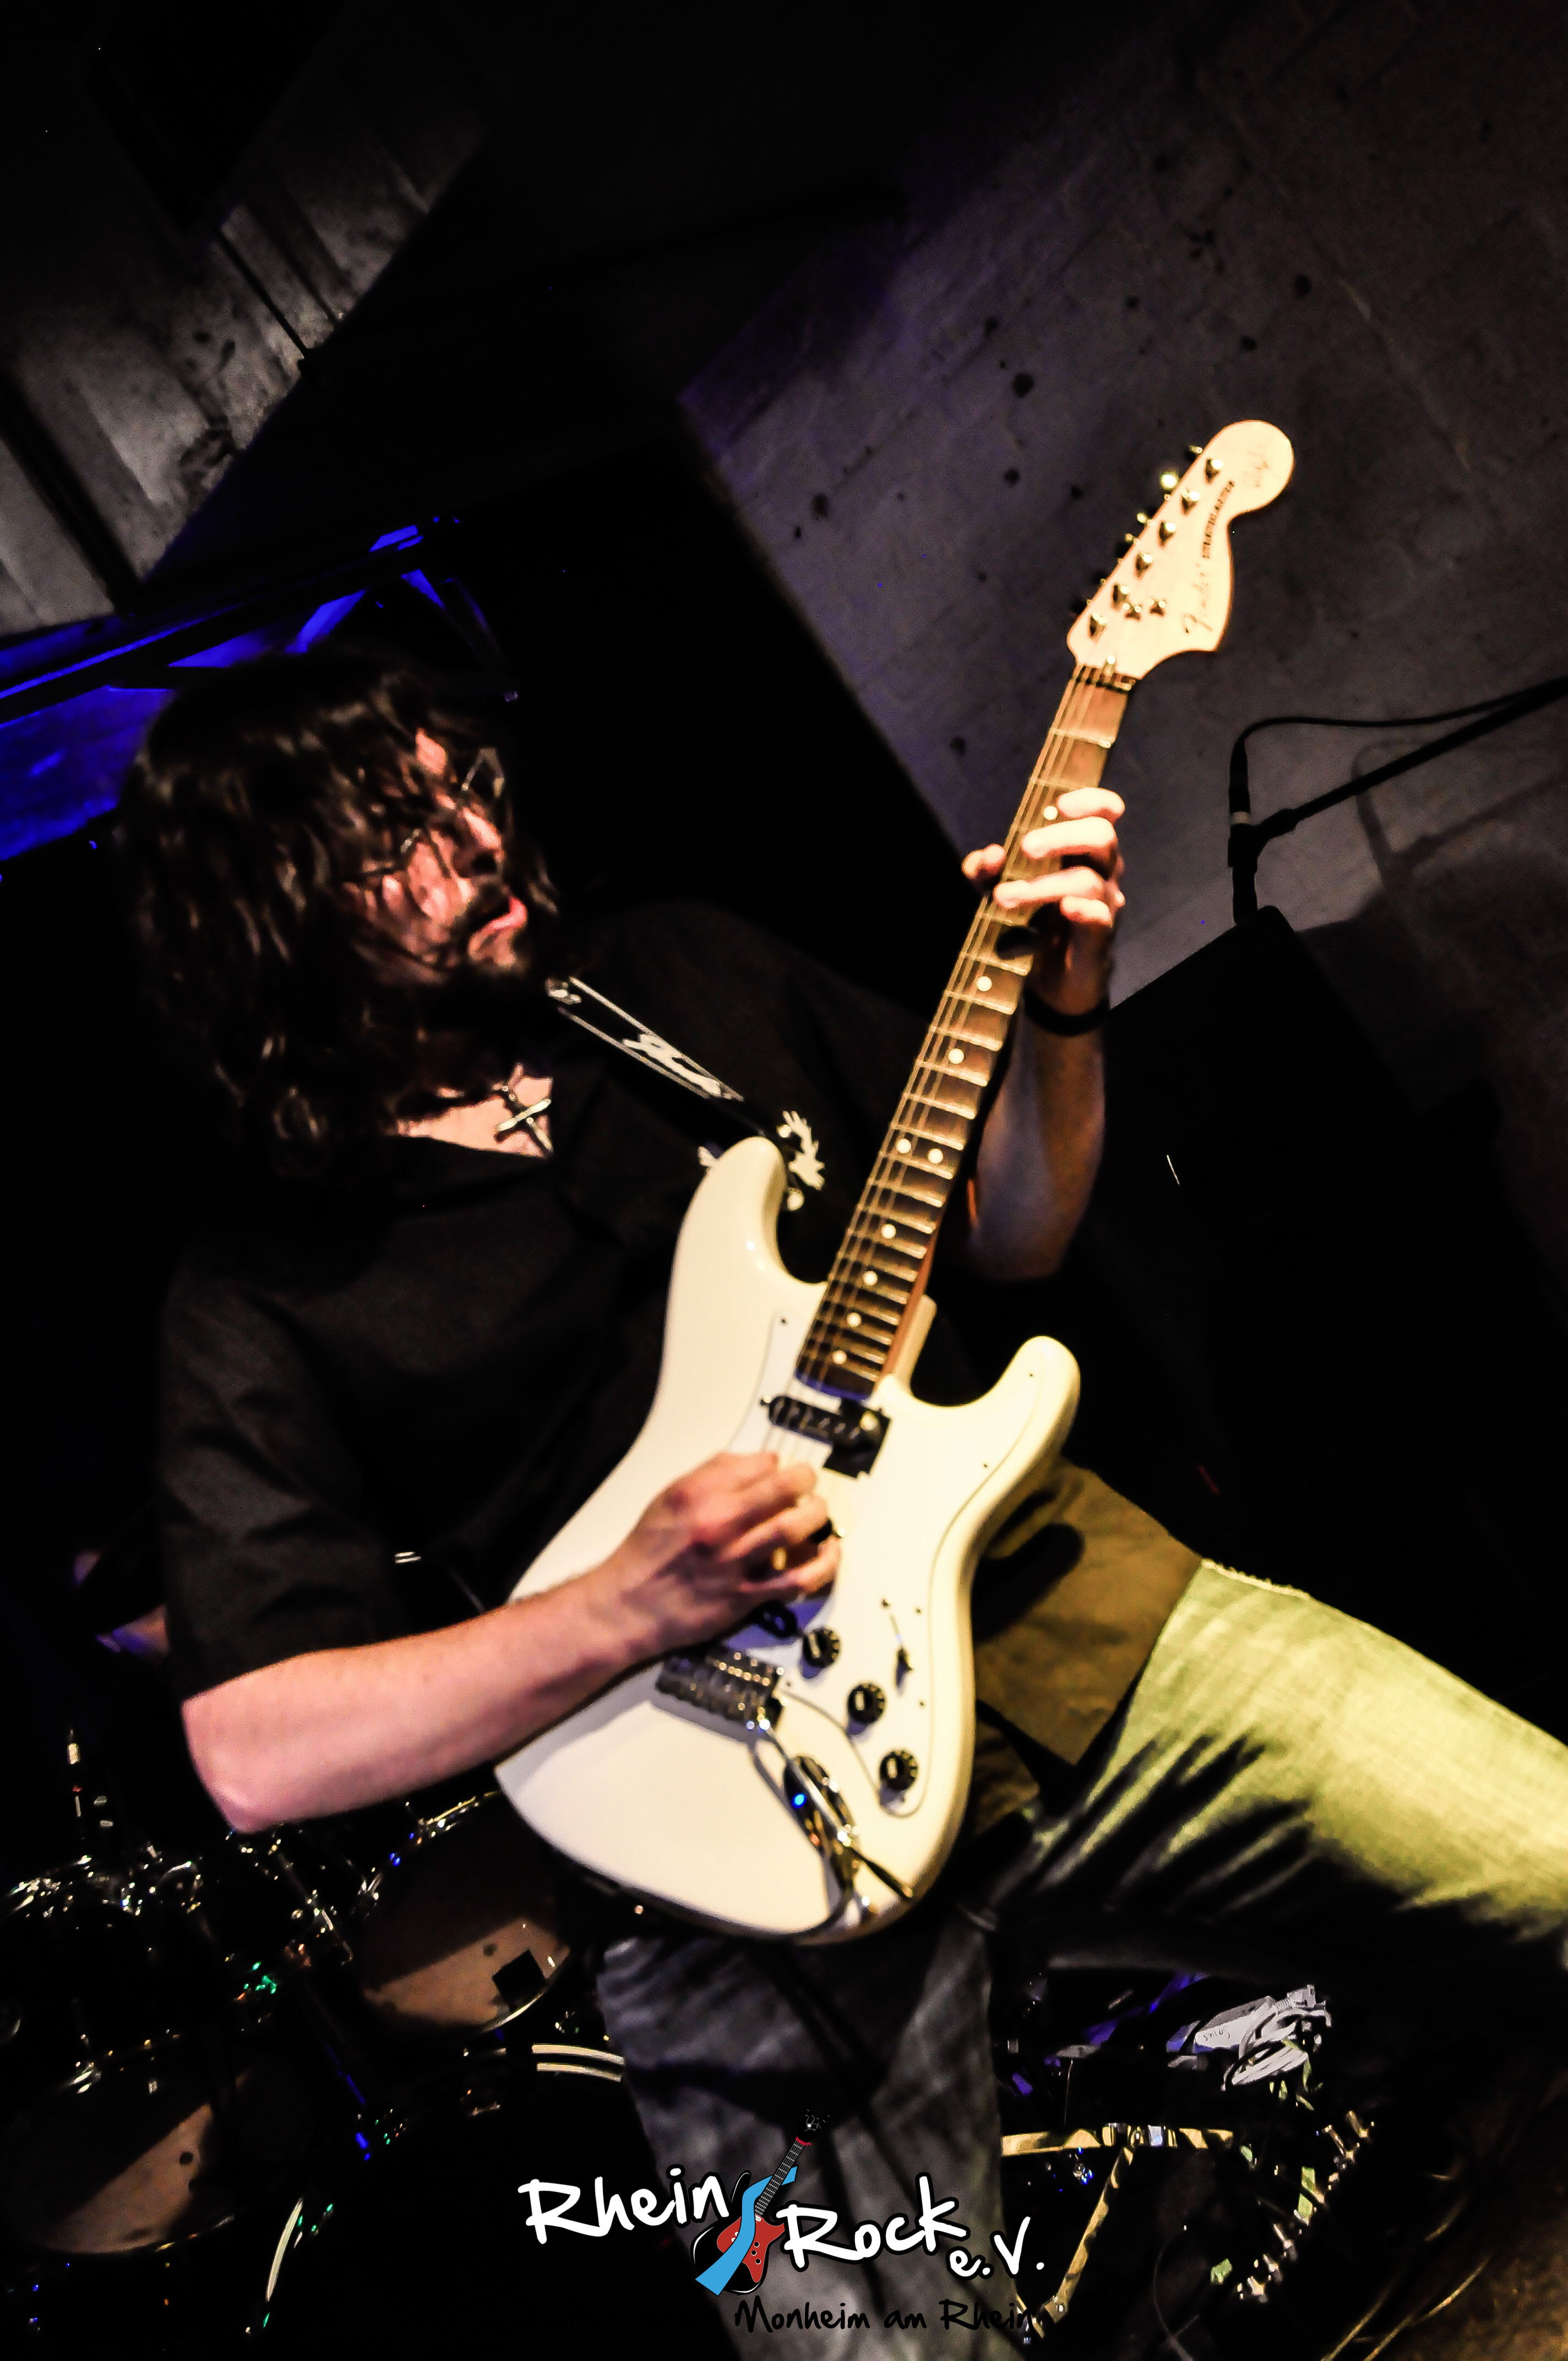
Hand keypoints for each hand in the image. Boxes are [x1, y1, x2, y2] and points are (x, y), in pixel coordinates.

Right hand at [584, 1452, 838, 1663]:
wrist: (628, 1604)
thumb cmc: (648, 1551)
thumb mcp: (669, 1498)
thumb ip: (712, 1475)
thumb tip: (757, 1463)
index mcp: (699, 1494)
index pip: (760, 1463)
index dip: (777, 1464)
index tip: (779, 1470)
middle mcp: (718, 1524)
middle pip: (783, 1489)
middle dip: (806, 1481)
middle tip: (808, 1485)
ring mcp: (735, 1562)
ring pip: (794, 1529)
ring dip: (817, 1515)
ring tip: (818, 1512)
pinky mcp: (746, 1596)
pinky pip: (797, 1580)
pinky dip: (823, 1564)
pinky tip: (829, 1551)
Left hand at [962, 786, 1125, 1014]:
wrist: (1055, 981)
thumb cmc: (1034, 924)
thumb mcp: (999, 892)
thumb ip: (986, 873)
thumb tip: (989, 856)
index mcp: (1083, 852)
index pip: (1104, 814)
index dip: (1091, 801)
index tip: (1059, 804)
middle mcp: (1102, 872)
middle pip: (1101, 837)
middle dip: (1061, 837)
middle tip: (1025, 847)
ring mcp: (1104, 904)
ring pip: (1088, 881)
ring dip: (1043, 885)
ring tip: (1003, 898)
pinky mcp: (1099, 937)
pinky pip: (1100, 917)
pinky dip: (1084, 910)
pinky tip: (1064, 908)